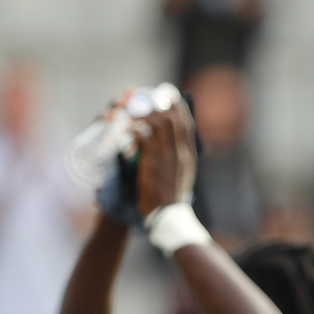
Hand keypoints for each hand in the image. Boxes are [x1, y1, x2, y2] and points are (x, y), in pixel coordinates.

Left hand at [133, 100, 197, 218]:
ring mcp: (168, 156)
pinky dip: (133, 129)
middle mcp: (181, 152)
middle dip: (157, 104)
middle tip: (141, 100)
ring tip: (128, 113)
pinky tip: (124, 130)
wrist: (169, 216)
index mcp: (189, 154)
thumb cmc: (172, 198)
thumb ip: (178, 159)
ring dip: (142, 113)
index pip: (187, 123)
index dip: (177, 107)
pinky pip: (143, 136)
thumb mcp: (182, 175)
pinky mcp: (154, 163)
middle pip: (173, 117)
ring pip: (158, 122)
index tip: (166, 97)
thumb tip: (170, 147)